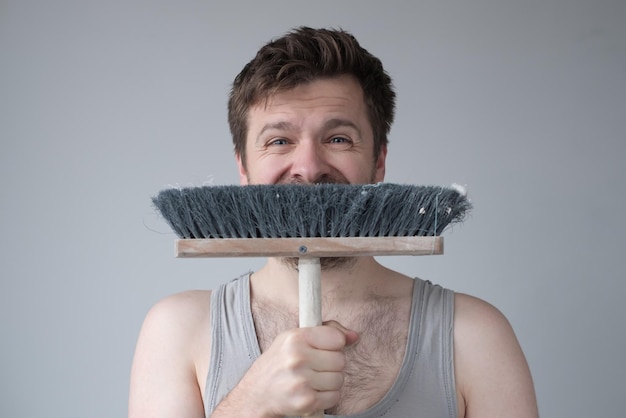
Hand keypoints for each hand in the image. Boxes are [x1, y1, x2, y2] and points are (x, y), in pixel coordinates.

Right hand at [217, 320, 357, 416]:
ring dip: (331, 382)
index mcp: (295, 338)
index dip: (334, 345)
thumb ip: (326, 332)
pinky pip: (334, 396)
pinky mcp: (306, 401)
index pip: (336, 338)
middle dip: (332, 365)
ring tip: (313, 380)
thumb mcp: (296, 339)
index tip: (323, 349)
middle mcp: (297, 358)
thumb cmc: (279, 363)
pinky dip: (328, 396)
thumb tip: (355, 336)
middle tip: (316, 367)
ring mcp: (301, 381)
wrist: (256, 393)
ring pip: (339, 379)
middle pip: (340, 360)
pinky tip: (313, 391)